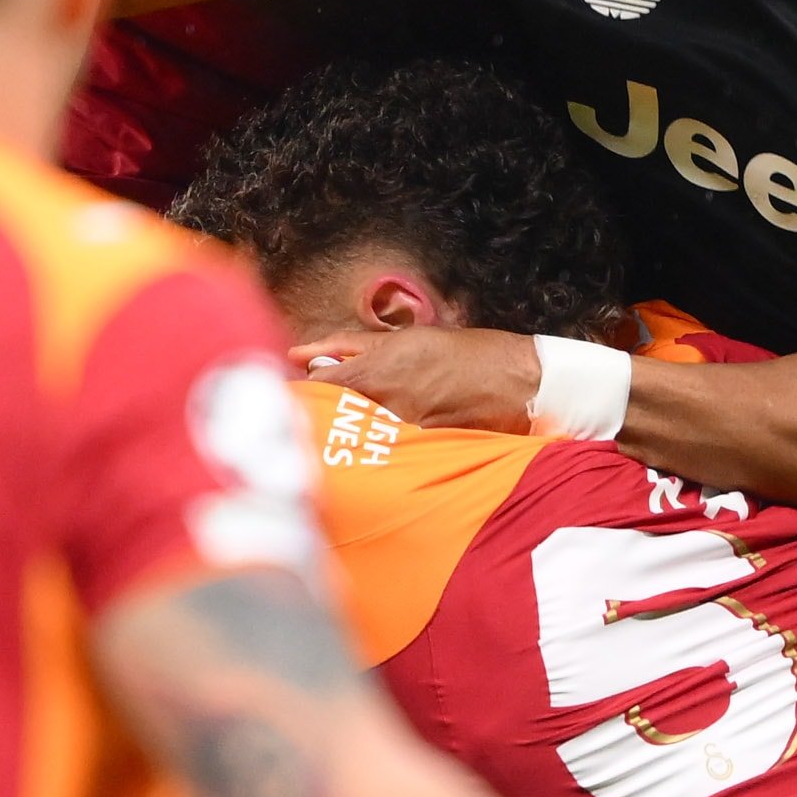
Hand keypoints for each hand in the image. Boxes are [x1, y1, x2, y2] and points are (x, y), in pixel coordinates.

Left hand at [293, 325, 543, 433]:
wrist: (516, 383)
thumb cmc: (461, 353)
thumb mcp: (404, 339)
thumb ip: (347, 345)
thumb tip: (299, 352)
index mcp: (375, 370)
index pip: (312, 390)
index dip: (293, 396)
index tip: (280, 397)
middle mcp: (383, 405)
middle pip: (325, 420)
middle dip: (310, 421)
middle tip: (296, 424)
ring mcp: (400, 434)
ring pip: (349, 442)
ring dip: (337, 441)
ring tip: (332, 441)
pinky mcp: (419, 456)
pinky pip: (380, 457)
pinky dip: (369, 455)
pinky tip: (367, 455)